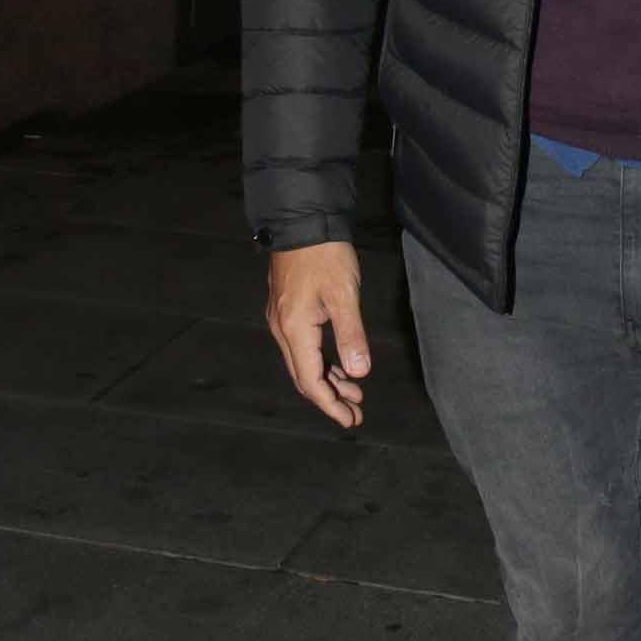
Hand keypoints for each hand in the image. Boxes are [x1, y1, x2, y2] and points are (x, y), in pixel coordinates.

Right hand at [266, 242, 369, 427]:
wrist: (302, 221)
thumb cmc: (324, 255)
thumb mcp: (343, 294)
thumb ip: (351, 335)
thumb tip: (358, 373)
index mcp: (294, 330)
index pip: (310, 381)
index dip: (330, 404)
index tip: (350, 419)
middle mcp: (282, 329)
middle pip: (304, 376)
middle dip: (329, 398)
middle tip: (355, 413)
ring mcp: (282, 319)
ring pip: (303, 362)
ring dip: (328, 380)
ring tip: (354, 394)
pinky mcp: (288, 309)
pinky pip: (303, 347)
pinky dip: (321, 361)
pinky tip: (339, 365)